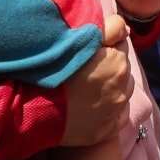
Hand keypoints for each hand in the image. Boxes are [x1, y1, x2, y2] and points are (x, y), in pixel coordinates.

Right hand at [60, 14, 134, 146]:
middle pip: (122, 67)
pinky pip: (120, 115)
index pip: (121, 43)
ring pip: (123, 89)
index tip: (88, 49)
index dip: (105, 44)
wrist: (34, 108)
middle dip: (110, 64)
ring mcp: (117, 110)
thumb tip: (126, 30)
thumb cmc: (53, 69)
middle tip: (86, 69)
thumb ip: (110, 29)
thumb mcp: (79, 40)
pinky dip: (112, 109)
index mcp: (118, 62)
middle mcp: (123, 86)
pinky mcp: (109, 130)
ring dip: (113, 85)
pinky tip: (96, 106)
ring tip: (89, 87)